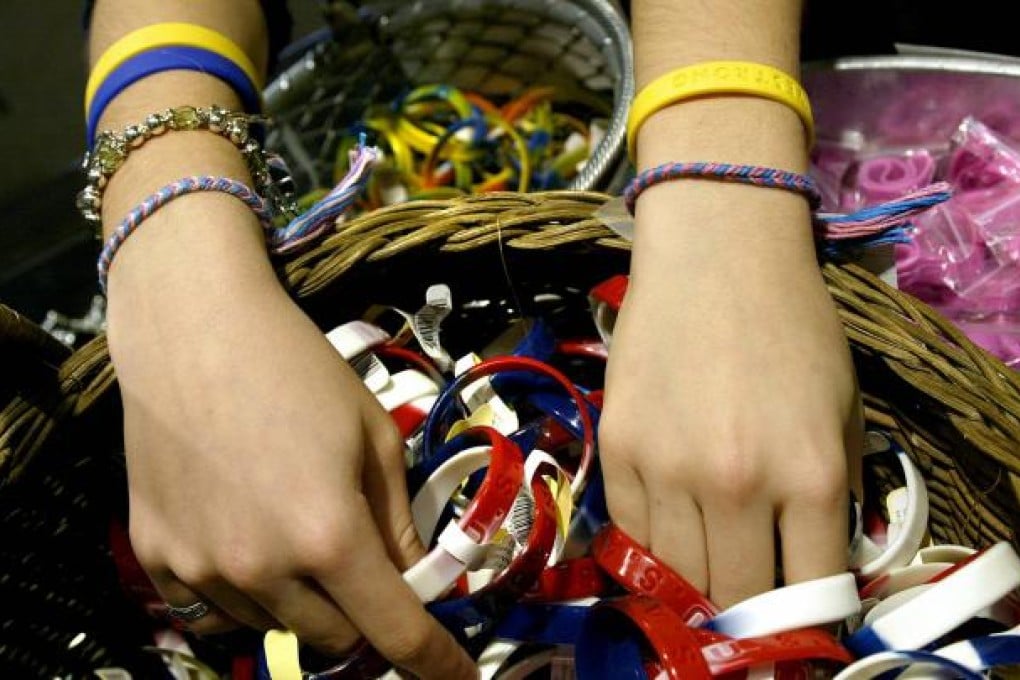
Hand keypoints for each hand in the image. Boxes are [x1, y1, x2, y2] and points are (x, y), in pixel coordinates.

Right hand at [107, 274, 474, 678]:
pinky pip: (211, 610)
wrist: (193, 326)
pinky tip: (248, 546)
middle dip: (364, 616)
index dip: (435, 663)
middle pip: (335, 639)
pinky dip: (245, 597)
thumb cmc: (298, 368)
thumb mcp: (374, 436)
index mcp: (330, 535)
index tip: (456, 676)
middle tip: (366, 568)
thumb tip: (412, 576)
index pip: (396, 633)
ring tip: (297, 533)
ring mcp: (201, 568)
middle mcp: (263, 568)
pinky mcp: (155, 555)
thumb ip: (396, 520)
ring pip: (274, 627)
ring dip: (303, 603)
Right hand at [598, 210, 863, 607]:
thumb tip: (809, 557)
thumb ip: (833, 493)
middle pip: (733, 598)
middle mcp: (736, 485)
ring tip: (705, 554)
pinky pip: (630, 531)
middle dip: (744, 608)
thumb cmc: (791, 325)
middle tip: (746, 587)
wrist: (715, 255)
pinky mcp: (617, 449)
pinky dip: (651, 541)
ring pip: (674, 574)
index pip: (809, 593)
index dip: (804, 616)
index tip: (794, 611)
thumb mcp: (843, 410)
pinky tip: (669, 520)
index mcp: (808, 475)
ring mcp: (667, 470)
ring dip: (693, 578)